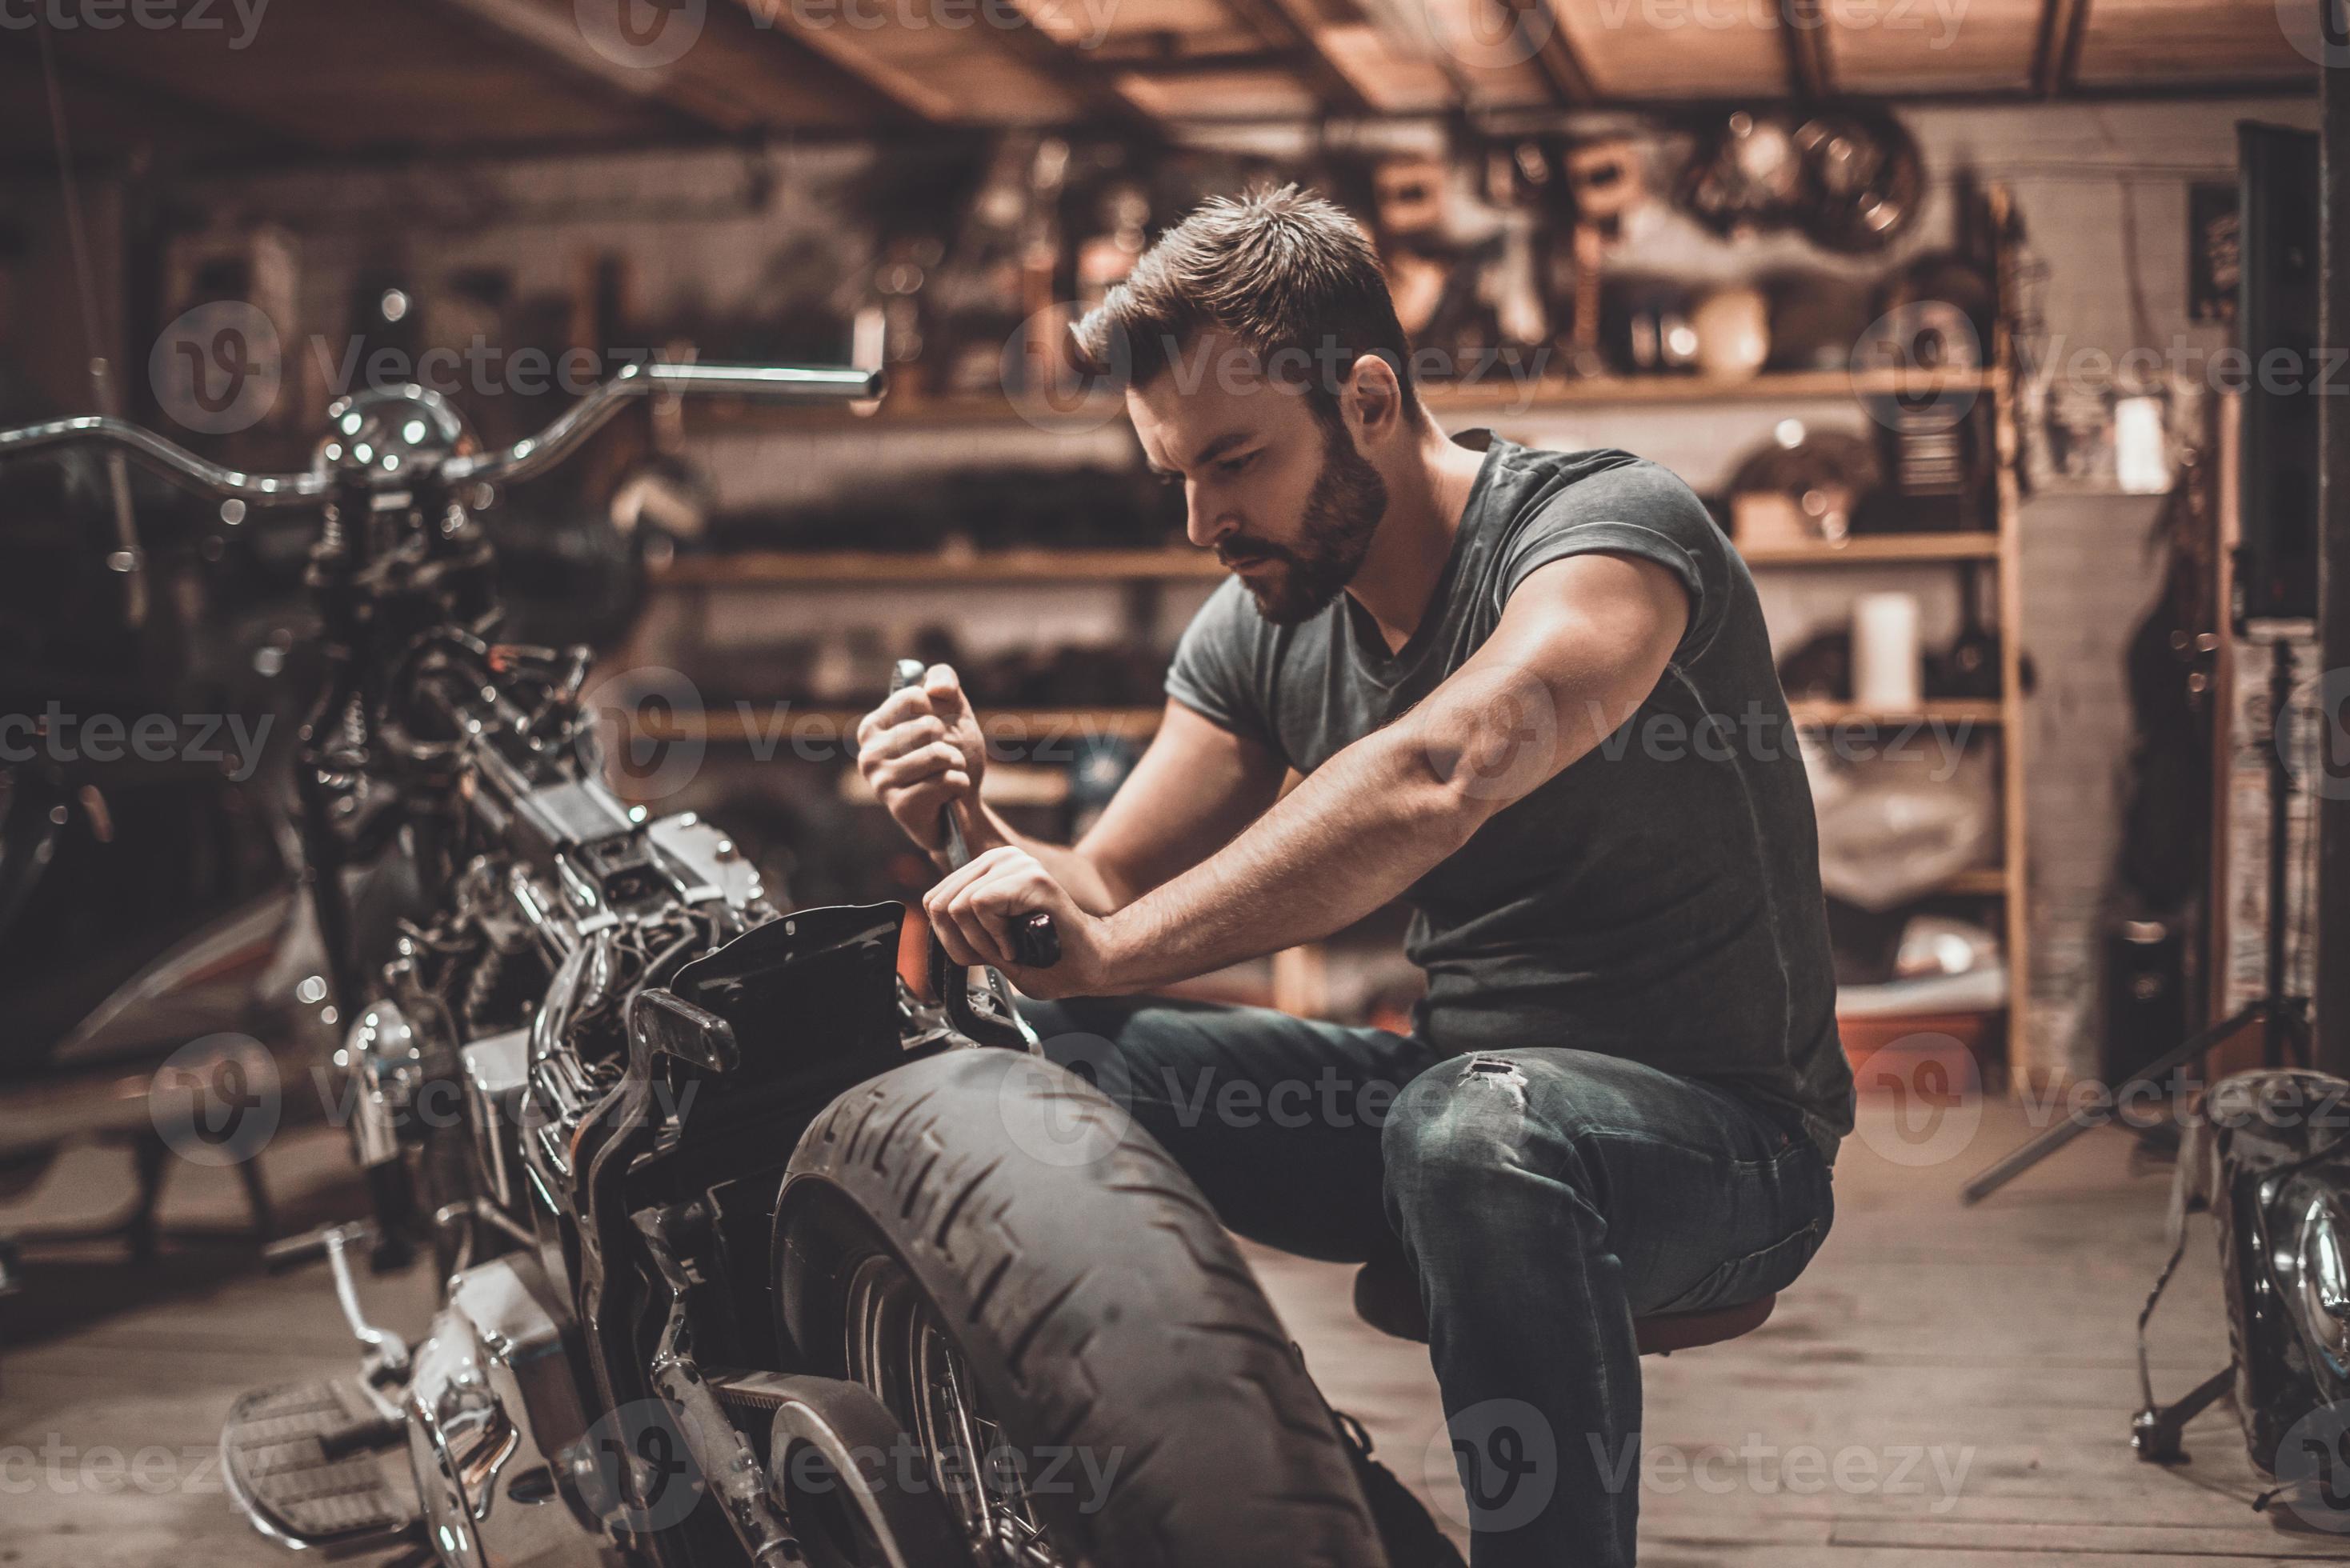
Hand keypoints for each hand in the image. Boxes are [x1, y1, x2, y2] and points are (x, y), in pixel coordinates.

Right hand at [856, 663, 986, 853]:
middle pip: (929, 726)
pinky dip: (960, 785)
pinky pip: (948, 780)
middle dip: (949, 743)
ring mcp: (880, 782)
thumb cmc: (952, 756)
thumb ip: (944, 681)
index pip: (914, 696)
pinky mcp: (900, 806)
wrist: (963, 808)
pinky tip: (947, 797)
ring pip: (939, 755)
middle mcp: (868, 754)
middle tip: (943, 762)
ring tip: (946, 777)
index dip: (939, 710)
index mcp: (872, 727)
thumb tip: (936, 688)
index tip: (935, 730)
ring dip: (957, 765)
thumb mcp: (953, 711)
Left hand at [923, 846, 1119, 1000]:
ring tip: (1014, 946)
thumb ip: (959, 923)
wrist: (1090, 965)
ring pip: (958, 907)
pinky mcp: (1030, 876)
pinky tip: (1020, 943)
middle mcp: (1000, 859)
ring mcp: (1016, 864)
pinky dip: (996, 937)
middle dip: (965, 942)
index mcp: (987, 870)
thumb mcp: (985, 941)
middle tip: (1001, 951)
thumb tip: (931, 911)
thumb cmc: (1045, 958)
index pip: (933, 900)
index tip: (987, 949)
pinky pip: (980, 906)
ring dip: (983, 942)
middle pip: (939, 904)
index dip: (951, 938)